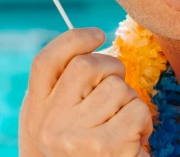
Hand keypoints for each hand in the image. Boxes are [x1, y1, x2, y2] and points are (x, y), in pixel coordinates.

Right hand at [19, 28, 151, 156]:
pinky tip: (134, 141)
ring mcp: (75, 135)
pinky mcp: (105, 146)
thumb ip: (65, 90)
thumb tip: (93, 47)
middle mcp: (49, 123)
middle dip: (112, 69)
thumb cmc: (84, 153)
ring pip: (117, 87)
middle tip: (119, 92)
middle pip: (85, 66)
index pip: (45, 62)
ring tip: (124, 126)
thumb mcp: (61, 123)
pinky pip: (136, 109)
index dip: (73, 39)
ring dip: (131, 102)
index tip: (98, 35)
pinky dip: (144, 122)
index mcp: (35, 112)